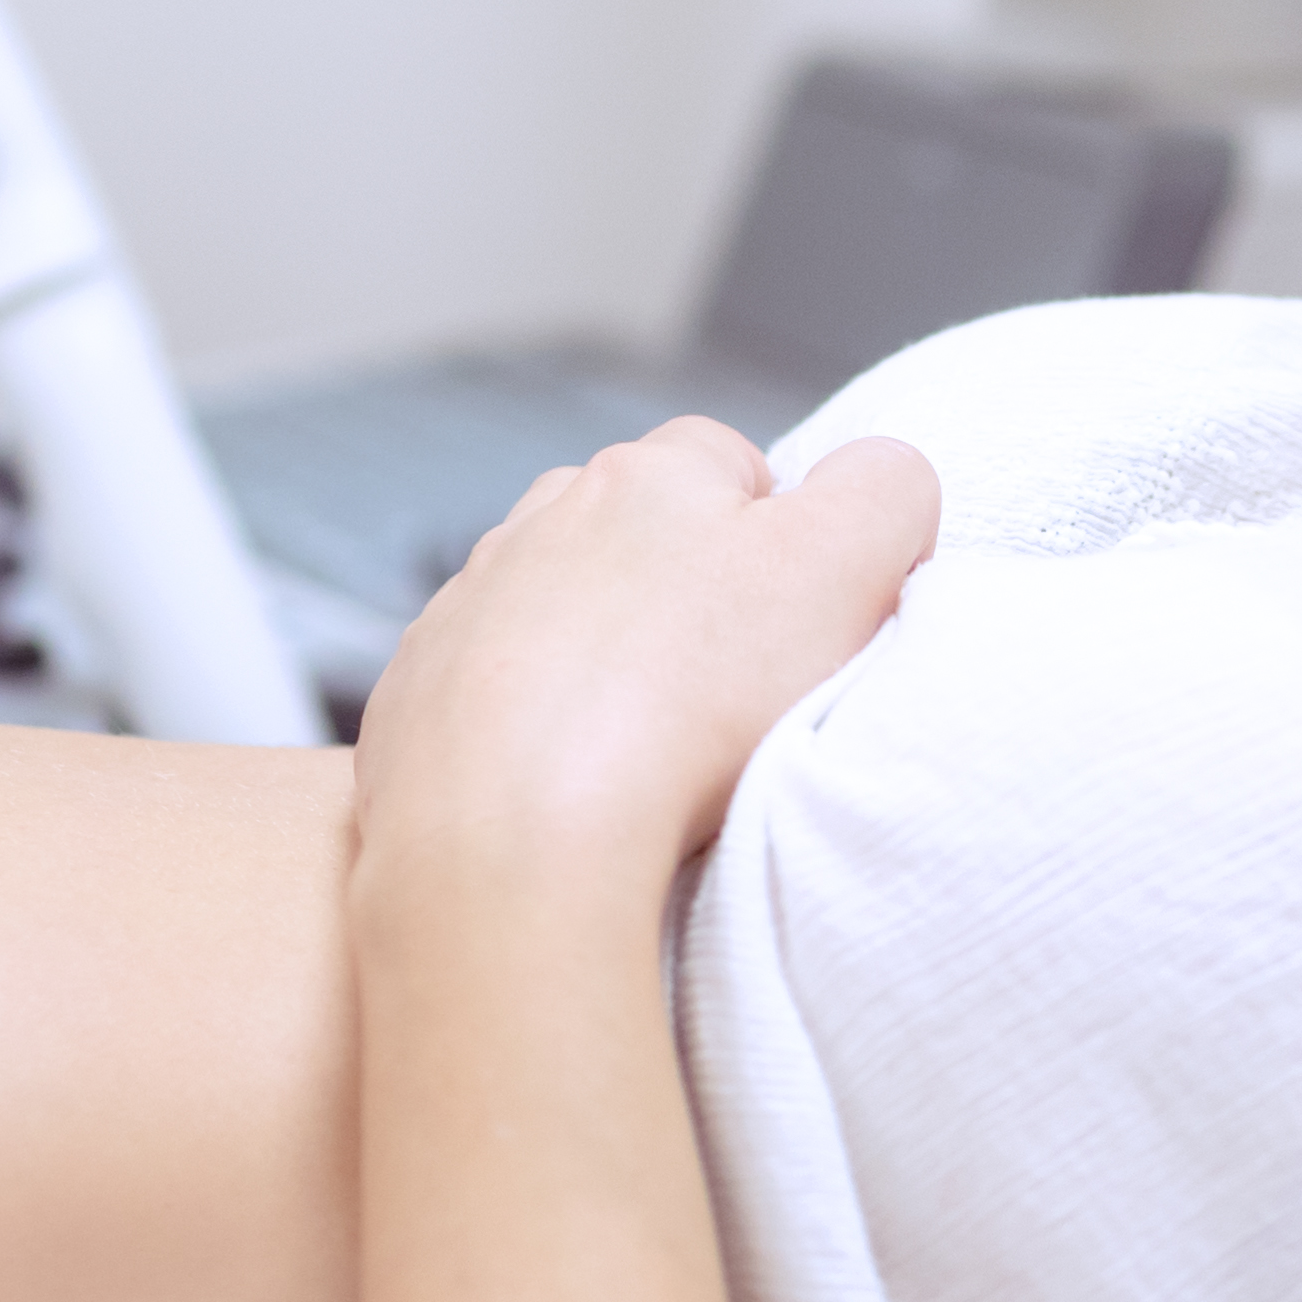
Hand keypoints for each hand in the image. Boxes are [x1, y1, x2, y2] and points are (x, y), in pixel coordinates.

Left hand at [349, 420, 938, 893]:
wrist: (510, 836)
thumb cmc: (686, 698)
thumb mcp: (846, 566)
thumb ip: (887, 491)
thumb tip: (883, 477)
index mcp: (644, 476)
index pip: (736, 465)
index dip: (785, 541)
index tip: (800, 626)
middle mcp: (539, 522)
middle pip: (640, 538)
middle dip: (687, 600)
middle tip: (732, 700)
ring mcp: (465, 611)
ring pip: (559, 616)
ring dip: (605, 665)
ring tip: (648, 756)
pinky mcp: (414, 702)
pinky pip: (490, 699)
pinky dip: (530, 734)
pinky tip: (569, 792)